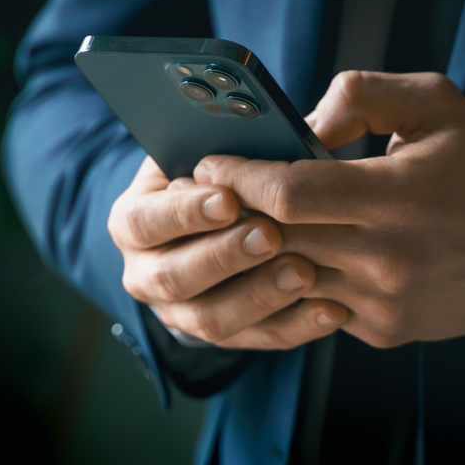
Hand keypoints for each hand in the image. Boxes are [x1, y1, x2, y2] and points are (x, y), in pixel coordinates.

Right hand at [108, 157, 346, 348]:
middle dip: (224, 256)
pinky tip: (331, 307)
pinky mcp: (227, 335)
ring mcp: (182, 313)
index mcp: (134, 222)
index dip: (183, 212)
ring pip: (213, 318)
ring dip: (260, 295)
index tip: (227, 197)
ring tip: (304, 271)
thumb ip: (236, 142)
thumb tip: (281, 125)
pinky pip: (259, 339)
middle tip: (271, 234)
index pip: (143, 222)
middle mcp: (147, 273)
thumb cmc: (216, 178)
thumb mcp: (208, 153)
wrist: (215, 226)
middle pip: (173, 277)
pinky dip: (297, 325)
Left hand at [194, 71, 464, 347]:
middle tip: (211, 190)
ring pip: (287, 276)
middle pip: (276, 238)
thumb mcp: (437, 104)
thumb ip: (363, 95)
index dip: (240, 177)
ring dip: (257, 250)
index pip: (289, 193)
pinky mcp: (382, 330)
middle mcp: (387, 258)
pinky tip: (291, 252)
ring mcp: (382, 302)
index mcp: (398, 195)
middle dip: (234, 213)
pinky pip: (314, 303)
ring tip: (241, 220)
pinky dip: (295, 277)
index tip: (210, 164)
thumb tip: (302, 123)